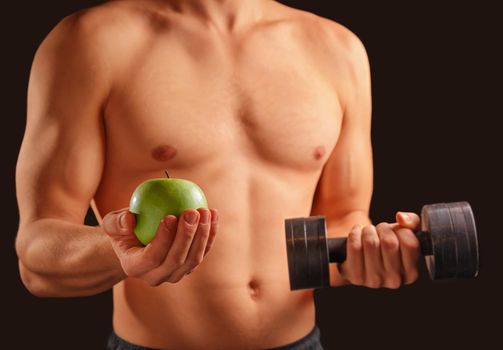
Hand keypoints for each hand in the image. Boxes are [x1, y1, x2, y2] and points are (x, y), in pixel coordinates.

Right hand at [102, 207, 217, 285]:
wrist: (135, 241)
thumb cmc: (122, 229)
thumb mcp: (112, 223)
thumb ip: (117, 222)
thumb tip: (129, 220)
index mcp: (135, 267)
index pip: (152, 257)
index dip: (163, 239)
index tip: (171, 216)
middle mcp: (156, 276)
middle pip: (176, 260)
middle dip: (187, 235)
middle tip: (191, 211)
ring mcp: (175, 274)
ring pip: (193, 259)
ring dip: (202, 235)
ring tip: (204, 211)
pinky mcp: (189, 266)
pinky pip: (203, 251)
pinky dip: (210, 234)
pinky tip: (213, 214)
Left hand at [338, 212, 420, 288]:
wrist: (362, 254)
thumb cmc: (388, 242)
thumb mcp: (405, 231)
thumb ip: (412, 221)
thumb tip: (401, 218)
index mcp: (411, 273)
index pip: (410, 244)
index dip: (400, 230)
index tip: (395, 230)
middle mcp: (394, 281)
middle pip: (389, 242)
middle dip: (383, 228)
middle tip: (380, 230)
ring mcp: (375, 281)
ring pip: (371, 242)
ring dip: (368, 230)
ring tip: (369, 232)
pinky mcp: (356, 277)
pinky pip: (355, 247)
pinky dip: (354, 234)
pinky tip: (357, 234)